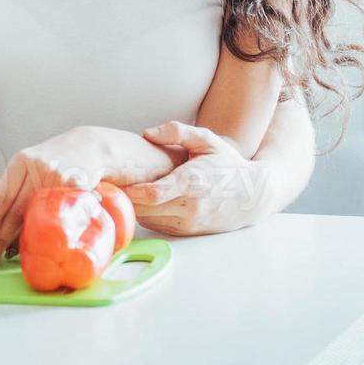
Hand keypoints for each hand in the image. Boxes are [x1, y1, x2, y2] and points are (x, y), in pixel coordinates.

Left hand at [0, 128, 107, 268]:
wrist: (91, 146)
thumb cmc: (53, 161)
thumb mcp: (28, 167)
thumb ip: (9, 189)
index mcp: (21, 162)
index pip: (1, 196)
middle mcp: (38, 168)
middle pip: (16, 210)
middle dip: (0, 238)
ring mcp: (59, 179)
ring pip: (36, 217)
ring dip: (22, 239)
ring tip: (8, 257)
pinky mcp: (77, 189)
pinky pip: (59, 216)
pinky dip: (49, 231)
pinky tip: (41, 244)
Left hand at [124, 121, 268, 235]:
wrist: (253, 195)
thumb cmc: (227, 164)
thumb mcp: (207, 140)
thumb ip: (177, 132)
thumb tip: (147, 133)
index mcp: (193, 182)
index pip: (153, 193)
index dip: (130, 189)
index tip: (115, 179)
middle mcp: (190, 207)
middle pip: (144, 210)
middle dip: (125, 198)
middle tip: (110, 184)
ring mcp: (189, 223)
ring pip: (147, 220)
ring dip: (134, 207)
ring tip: (124, 190)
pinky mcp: (187, 233)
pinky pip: (157, 226)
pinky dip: (146, 215)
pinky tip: (143, 200)